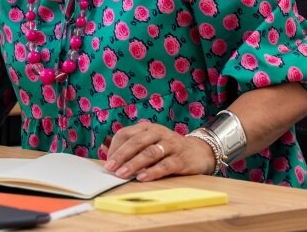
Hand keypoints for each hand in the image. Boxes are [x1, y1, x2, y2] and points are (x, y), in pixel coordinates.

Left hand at [101, 120, 215, 181]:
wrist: (199, 152)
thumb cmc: (168, 149)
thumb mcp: (150, 143)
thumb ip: (132, 148)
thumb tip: (107, 156)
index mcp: (147, 128)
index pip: (126, 134)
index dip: (115, 148)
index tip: (108, 162)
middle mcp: (158, 133)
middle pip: (136, 142)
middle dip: (121, 155)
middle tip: (110, 168)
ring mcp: (171, 145)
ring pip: (149, 153)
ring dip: (134, 164)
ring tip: (122, 174)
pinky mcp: (181, 159)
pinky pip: (165, 165)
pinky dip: (152, 171)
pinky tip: (142, 178)